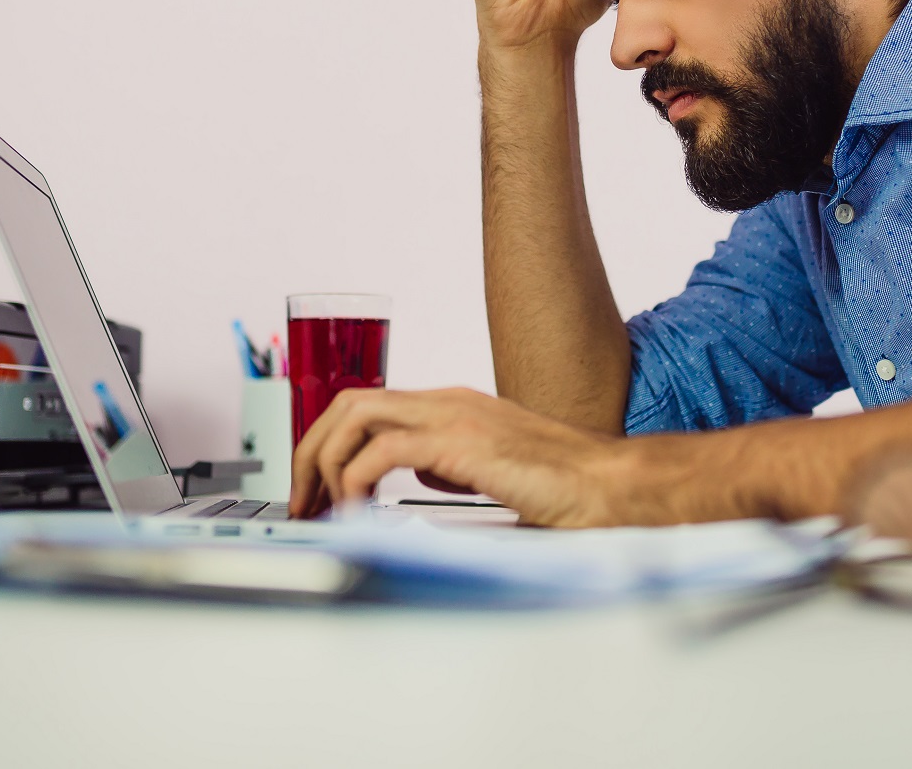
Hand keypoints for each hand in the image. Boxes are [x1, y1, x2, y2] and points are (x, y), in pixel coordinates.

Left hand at [288, 386, 633, 526]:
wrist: (609, 484)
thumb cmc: (563, 484)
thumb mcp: (491, 469)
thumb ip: (451, 464)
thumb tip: (416, 471)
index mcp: (452, 405)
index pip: (367, 406)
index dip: (328, 445)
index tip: (316, 492)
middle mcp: (447, 401)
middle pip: (348, 402)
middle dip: (309, 451)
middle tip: (302, 502)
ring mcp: (454, 417)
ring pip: (356, 414)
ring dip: (324, 463)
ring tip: (323, 508)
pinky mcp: (462, 443)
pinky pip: (382, 450)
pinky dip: (355, 480)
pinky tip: (357, 511)